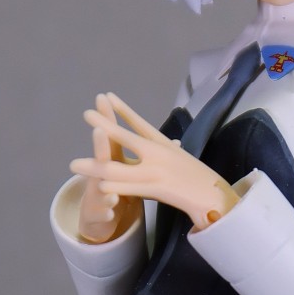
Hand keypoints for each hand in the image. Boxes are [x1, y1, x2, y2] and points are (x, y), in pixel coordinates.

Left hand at [73, 95, 238, 230]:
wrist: (219, 198)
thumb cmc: (202, 182)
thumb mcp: (183, 160)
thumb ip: (168, 153)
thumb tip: (166, 144)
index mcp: (165, 145)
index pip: (141, 123)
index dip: (123, 110)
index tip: (107, 96)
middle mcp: (160, 153)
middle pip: (126, 138)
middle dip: (105, 127)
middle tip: (87, 115)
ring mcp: (160, 170)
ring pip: (121, 168)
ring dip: (96, 167)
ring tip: (74, 165)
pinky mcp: (162, 189)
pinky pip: (134, 187)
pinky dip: (117, 186)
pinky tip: (101, 185)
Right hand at [75, 94, 143, 243]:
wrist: (99, 214)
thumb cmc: (121, 186)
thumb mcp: (135, 170)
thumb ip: (148, 156)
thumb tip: (175, 142)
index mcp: (111, 159)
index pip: (112, 135)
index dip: (109, 117)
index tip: (106, 96)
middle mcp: (100, 173)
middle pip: (102, 156)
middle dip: (101, 142)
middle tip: (98, 129)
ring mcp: (96, 192)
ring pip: (100, 186)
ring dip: (100, 180)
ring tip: (102, 178)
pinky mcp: (97, 211)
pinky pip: (102, 211)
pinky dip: (106, 210)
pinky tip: (110, 211)